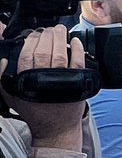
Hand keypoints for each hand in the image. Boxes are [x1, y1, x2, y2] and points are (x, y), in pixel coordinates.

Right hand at [0, 26, 85, 150]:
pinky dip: (77, 49)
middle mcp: (43, 78)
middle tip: (48, 29)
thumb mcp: (12, 95)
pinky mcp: (78, 82)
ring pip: (60, 53)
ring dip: (60, 38)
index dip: (31, 41)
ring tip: (60, 30)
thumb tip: (4, 59)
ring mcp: (62, 80)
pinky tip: (75, 41)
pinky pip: (78, 62)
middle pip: (44, 50)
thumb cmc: (34, 111)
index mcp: (26, 80)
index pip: (26, 54)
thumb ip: (3, 77)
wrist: (56, 128)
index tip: (34, 34)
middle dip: (46, 36)